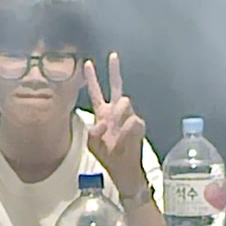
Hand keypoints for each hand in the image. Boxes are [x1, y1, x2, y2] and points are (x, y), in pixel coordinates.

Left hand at [79, 55, 148, 183]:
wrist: (123, 169)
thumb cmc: (108, 156)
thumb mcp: (93, 144)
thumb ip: (93, 131)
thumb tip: (104, 121)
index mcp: (102, 113)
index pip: (96, 92)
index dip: (91, 78)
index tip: (87, 63)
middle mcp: (115, 112)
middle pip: (116, 86)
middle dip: (114, 70)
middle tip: (112, 55)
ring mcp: (128, 117)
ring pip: (124, 102)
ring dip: (118, 115)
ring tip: (115, 135)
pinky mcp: (138, 125)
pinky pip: (133, 120)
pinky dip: (126, 131)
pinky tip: (123, 141)